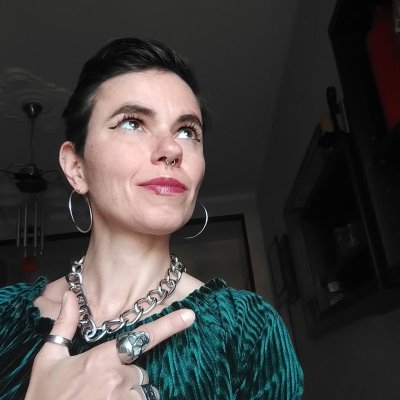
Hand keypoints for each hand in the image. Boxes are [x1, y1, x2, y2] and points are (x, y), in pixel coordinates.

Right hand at [25, 291, 194, 398]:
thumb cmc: (44, 399)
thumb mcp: (48, 362)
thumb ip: (64, 327)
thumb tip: (72, 297)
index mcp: (101, 359)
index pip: (142, 337)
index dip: (169, 325)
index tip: (189, 316)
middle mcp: (118, 379)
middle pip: (139, 372)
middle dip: (126, 378)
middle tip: (100, 389)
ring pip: (142, 392)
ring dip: (128, 396)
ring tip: (103, 399)